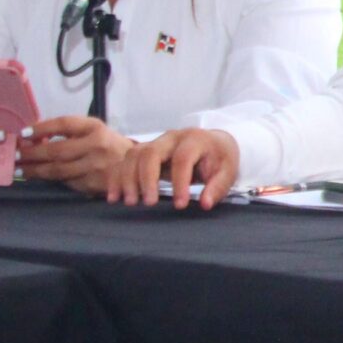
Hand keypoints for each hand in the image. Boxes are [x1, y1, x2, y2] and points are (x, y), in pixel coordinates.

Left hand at [17, 115, 133, 195]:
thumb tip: (33, 136)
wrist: (135, 167)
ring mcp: (96, 166)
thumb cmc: (107, 145)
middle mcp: (97, 145)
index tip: (23, 133)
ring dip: (34, 170)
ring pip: (57, 169)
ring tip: (19, 168)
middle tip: (13, 155)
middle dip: (31, 153)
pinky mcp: (93, 184)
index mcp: (95, 128)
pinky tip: (36, 177)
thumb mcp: (93, 131)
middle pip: (57, 149)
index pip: (64, 124)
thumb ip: (68, 131)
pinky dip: (48, 179)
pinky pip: (65, 181)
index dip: (42, 128)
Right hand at [108, 126, 242, 210]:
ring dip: (128, 179)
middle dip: (146, 179)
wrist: (213, 143)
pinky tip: (114, 196)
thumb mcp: (227, 172)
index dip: (180, 182)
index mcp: (195, 140)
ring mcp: (156, 142)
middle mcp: (172, 138)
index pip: (182, 159)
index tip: (180, 205)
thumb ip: (217, 187)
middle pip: (151, 153)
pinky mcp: (145, 150)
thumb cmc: (219, 158)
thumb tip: (205, 204)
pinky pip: (125, 160)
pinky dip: (117, 177)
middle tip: (149, 203)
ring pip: (134, 155)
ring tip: (130, 202)